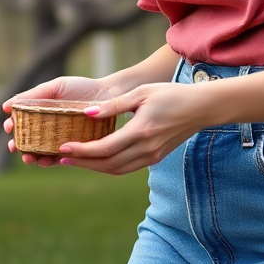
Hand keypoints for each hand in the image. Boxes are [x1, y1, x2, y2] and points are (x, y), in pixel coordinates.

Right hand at [2, 74, 121, 167]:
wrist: (108, 95)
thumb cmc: (82, 88)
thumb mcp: (57, 86)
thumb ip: (34, 94)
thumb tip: (6, 106)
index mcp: (40, 112)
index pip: (20, 122)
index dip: (11, 127)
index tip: (8, 127)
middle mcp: (47, 128)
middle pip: (27, 140)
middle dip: (18, 146)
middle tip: (14, 147)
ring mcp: (60, 139)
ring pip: (40, 152)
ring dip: (31, 157)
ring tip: (29, 158)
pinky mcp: (73, 149)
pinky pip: (59, 158)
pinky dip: (50, 161)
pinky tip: (46, 160)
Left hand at [54, 82, 210, 175]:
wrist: (201, 108)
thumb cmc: (171, 94)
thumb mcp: (141, 93)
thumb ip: (113, 105)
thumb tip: (87, 113)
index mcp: (142, 130)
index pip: (105, 148)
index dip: (82, 151)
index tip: (63, 148)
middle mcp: (146, 148)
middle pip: (107, 164)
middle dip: (83, 163)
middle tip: (62, 158)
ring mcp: (152, 156)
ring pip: (116, 169)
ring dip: (94, 167)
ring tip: (74, 160)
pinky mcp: (155, 157)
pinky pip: (126, 168)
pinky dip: (108, 166)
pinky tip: (97, 159)